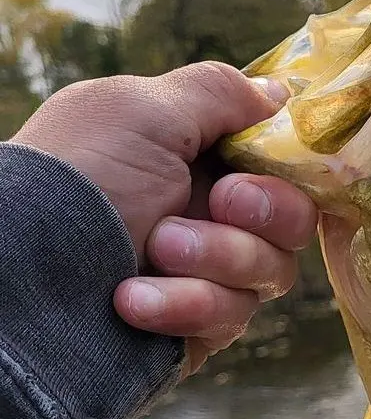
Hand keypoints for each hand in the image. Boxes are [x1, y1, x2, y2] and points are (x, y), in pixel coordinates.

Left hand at [14, 62, 318, 373]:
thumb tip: (279, 94)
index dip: (285, 168)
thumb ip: (219, 91)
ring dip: (217, 256)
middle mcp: (209, 214)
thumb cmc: (76, 180)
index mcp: (198, 158)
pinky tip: (133, 299)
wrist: (23, 281)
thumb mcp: (141, 110)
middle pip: (295, 219)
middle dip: (264, 210)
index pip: (283, 164)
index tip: (253, 165)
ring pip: (272, 271)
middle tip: (220, 203)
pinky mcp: (198, 327)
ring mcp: (207, 274)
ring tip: (155, 248)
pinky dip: (186, 304)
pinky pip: (233, 316)